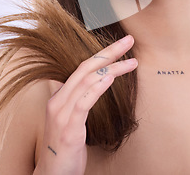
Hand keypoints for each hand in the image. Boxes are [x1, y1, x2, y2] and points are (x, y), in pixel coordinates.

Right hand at [34, 34, 137, 174]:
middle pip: (86, 68)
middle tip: (128, 40)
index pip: (82, 67)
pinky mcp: (69, 128)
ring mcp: (62, 114)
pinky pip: (83, 103)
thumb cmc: (64, 149)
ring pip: (87, 81)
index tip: (121, 45)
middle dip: (109, 52)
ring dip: (112, 68)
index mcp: (60, 97)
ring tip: (132, 62)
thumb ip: (76, 102)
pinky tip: (110, 79)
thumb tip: (90, 87)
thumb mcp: (69, 121)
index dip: (102, 54)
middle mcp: (58, 101)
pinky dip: (97, 88)